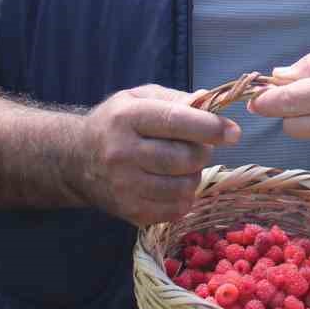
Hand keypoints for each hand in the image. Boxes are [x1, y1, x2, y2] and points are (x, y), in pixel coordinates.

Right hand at [72, 85, 240, 225]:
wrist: (76, 159)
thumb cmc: (116, 122)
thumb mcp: (139, 98)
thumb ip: (176, 99)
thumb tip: (210, 102)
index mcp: (127, 117)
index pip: (176, 121)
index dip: (210, 127)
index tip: (233, 132)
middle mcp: (122, 152)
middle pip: (184, 158)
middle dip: (203, 152)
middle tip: (200, 147)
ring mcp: (124, 185)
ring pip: (183, 187)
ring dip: (195, 176)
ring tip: (185, 166)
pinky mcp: (128, 210)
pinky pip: (174, 210)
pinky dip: (184, 198)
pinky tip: (175, 185)